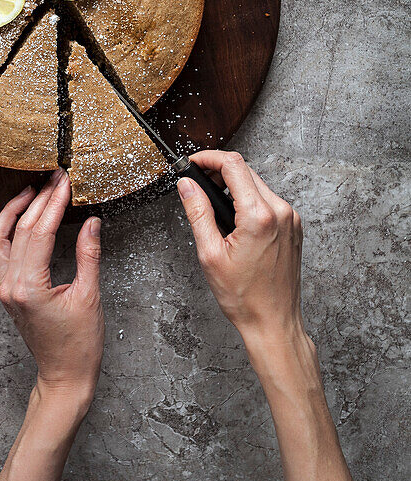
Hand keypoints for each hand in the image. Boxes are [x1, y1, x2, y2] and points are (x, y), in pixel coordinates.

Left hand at [0, 169, 103, 410]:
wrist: (64, 377)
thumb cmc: (79, 346)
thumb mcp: (89, 297)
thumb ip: (88, 255)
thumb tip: (92, 222)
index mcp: (30, 287)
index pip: (40, 232)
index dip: (54, 204)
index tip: (65, 182)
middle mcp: (11, 286)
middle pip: (21, 230)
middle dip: (40, 200)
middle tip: (56, 178)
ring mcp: (5, 289)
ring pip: (0, 238)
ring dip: (15, 211)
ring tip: (33, 190)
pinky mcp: (8, 291)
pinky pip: (0, 252)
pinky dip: (9, 230)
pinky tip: (23, 217)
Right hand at [177, 151, 303, 343]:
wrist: (274, 322)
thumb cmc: (244, 297)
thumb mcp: (210, 254)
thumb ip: (198, 213)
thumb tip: (187, 185)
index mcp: (258, 216)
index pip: (233, 165)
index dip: (209, 158)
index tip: (193, 163)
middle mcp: (280, 212)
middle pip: (246, 170)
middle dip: (219, 170)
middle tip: (198, 183)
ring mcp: (291, 218)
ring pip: (257, 183)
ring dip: (234, 184)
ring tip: (213, 202)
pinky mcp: (294, 226)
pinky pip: (268, 199)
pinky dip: (249, 198)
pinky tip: (235, 216)